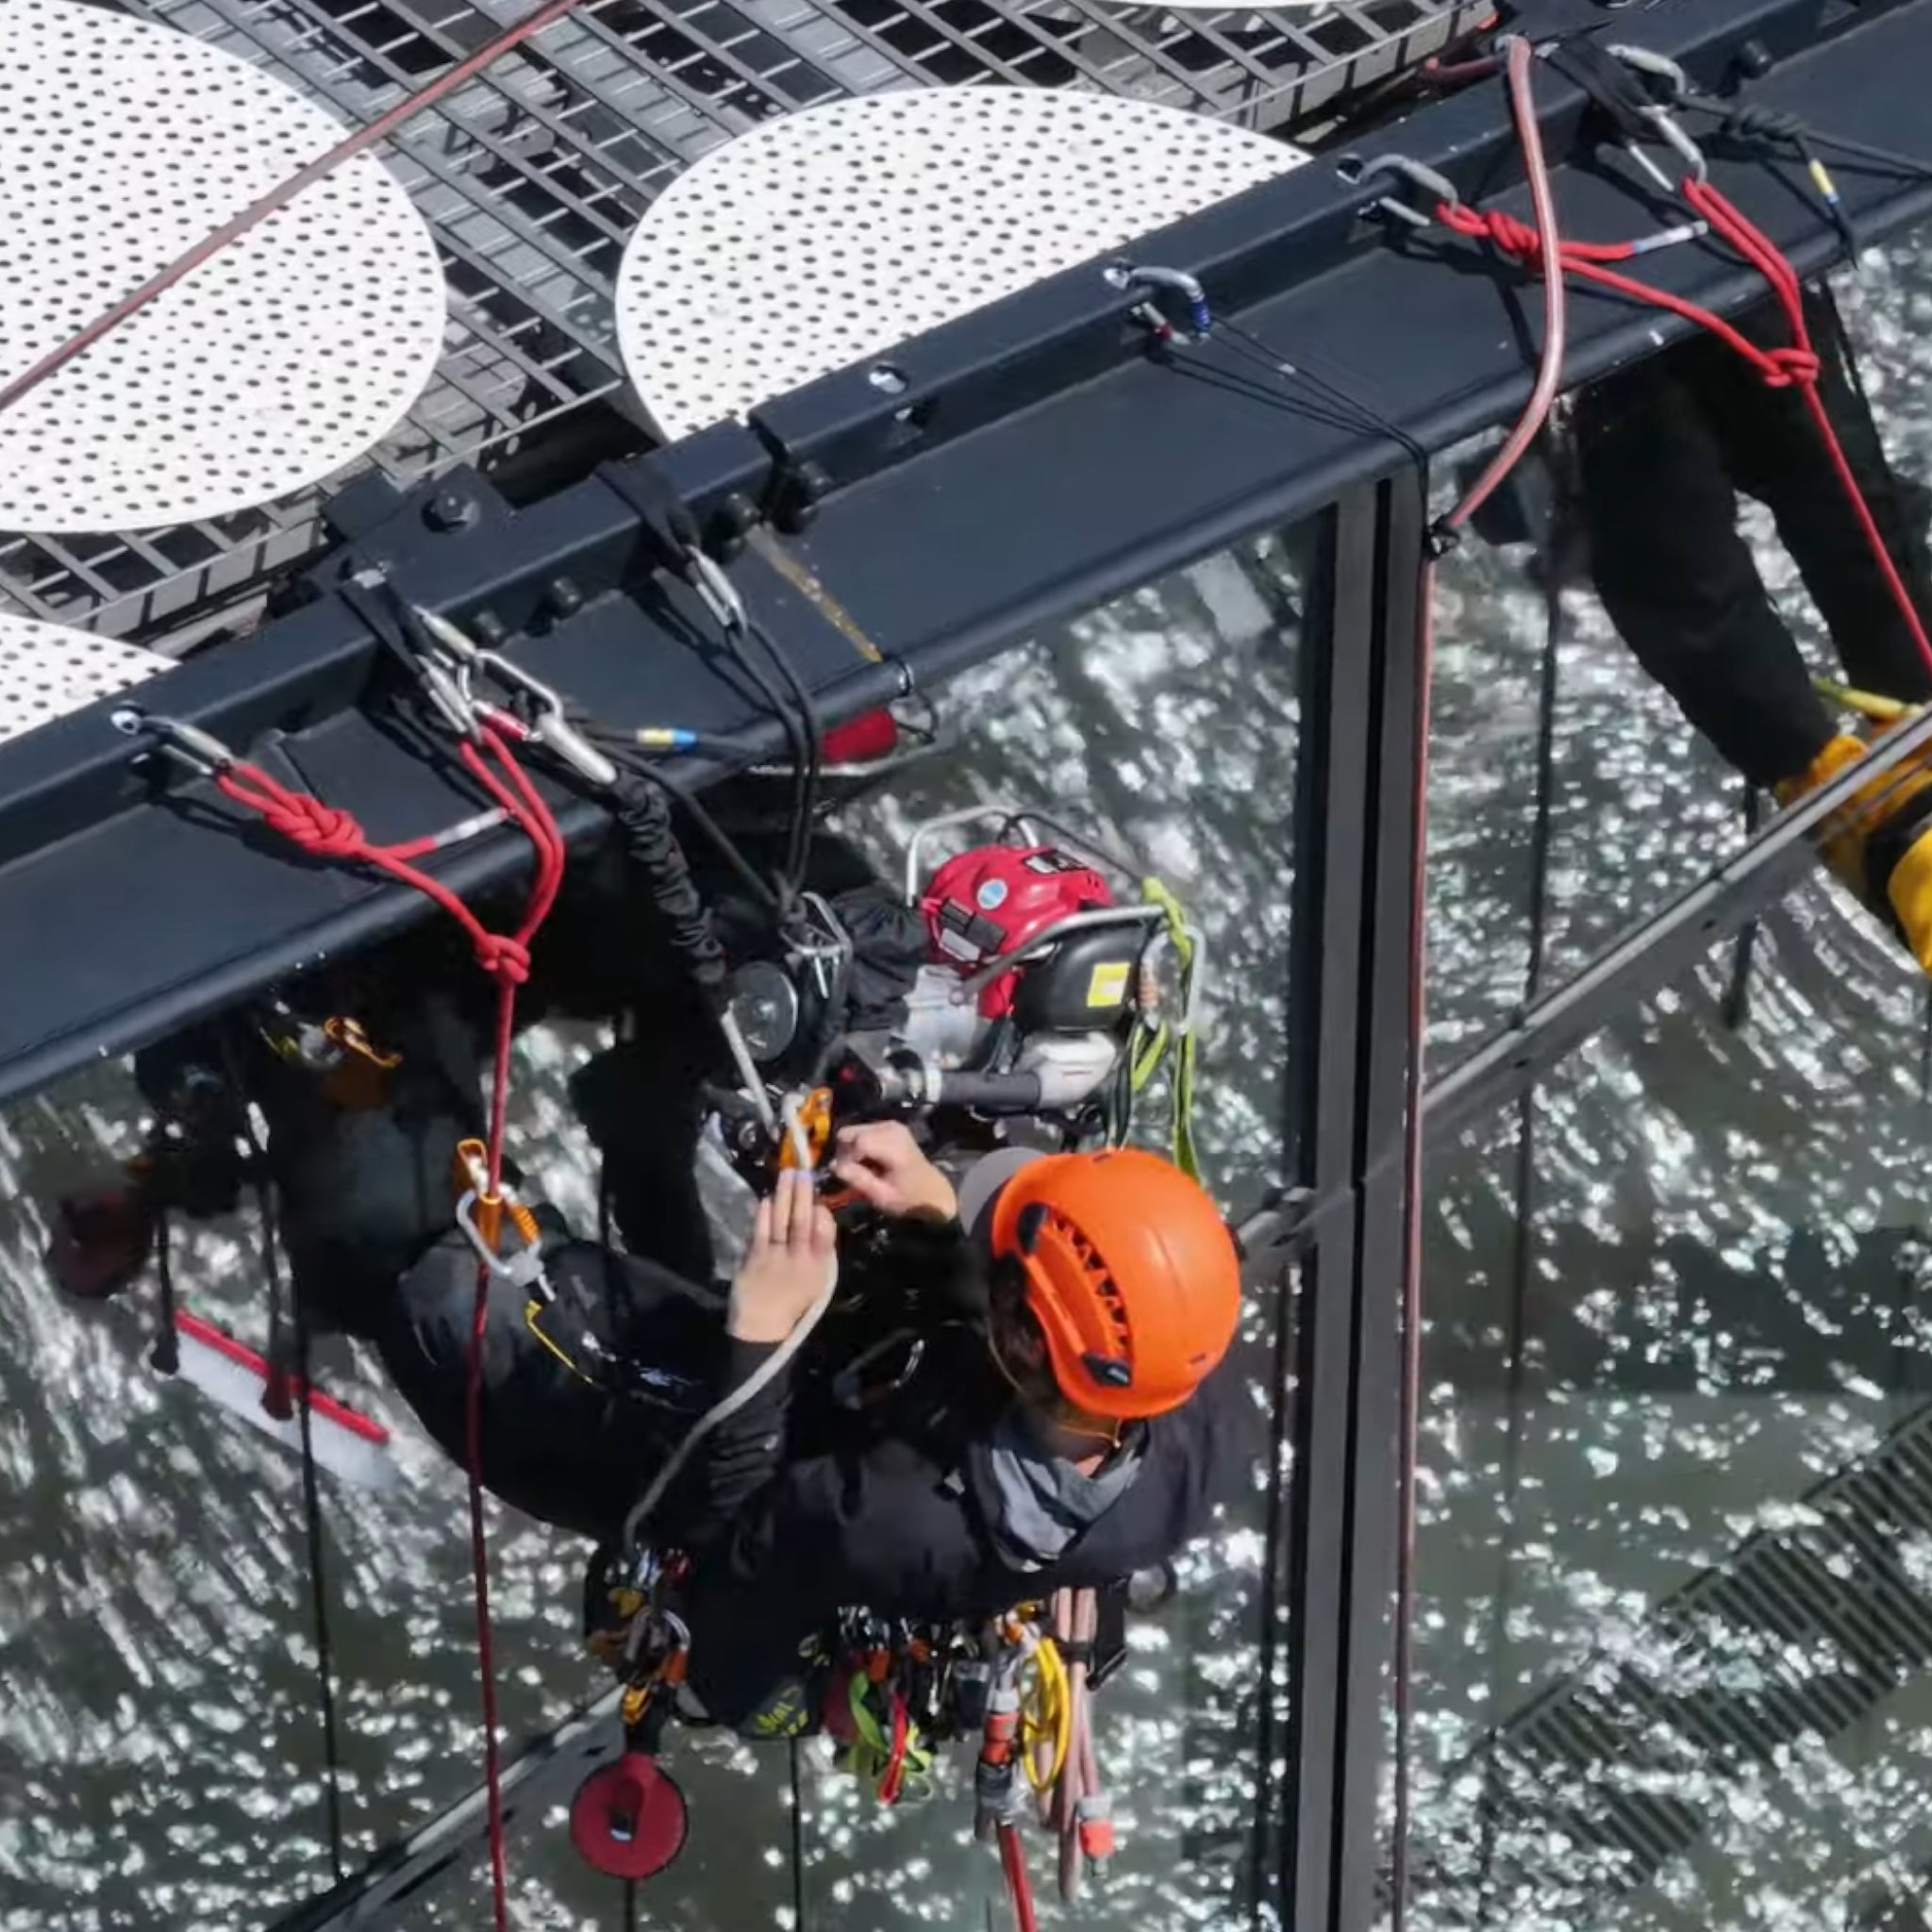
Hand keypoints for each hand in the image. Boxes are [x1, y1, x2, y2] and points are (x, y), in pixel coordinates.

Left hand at [728, 1171, 838, 1343]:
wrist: (762, 1325)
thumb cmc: (792, 1302)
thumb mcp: (817, 1281)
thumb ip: (820, 1251)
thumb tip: (818, 1216)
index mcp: (819, 1268)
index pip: (825, 1236)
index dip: (823, 1215)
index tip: (819, 1199)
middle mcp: (799, 1260)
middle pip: (802, 1222)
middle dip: (803, 1195)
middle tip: (803, 1172)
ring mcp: (775, 1258)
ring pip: (782, 1221)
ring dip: (785, 1196)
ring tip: (788, 1174)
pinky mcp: (754, 1258)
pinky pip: (762, 1231)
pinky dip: (765, 1214)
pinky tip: (768, 1198)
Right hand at [829, 1121, 957, 1221]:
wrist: (934, 1193)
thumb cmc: (908, 1199)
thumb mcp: (881, 1196)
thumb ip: (857, 1179)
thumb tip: (833, 1164)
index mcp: (894, 1147)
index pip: (856, 1141)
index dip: (845, 1157)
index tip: (846, 1175)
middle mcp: (892, 1129)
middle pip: (853, 1132)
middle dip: (847, 1151)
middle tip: (852, 1172)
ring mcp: (893, 1125)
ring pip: (856, 1130)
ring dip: (854, 1148)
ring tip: (862, 1168)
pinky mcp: (893, 1126)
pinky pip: (865, 1130)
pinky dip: (863, 1145)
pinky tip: (870, 1161)